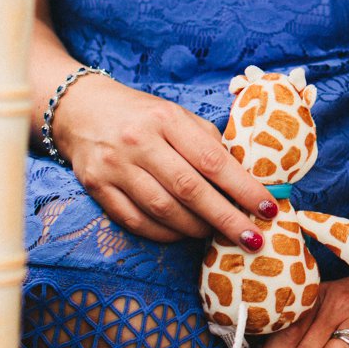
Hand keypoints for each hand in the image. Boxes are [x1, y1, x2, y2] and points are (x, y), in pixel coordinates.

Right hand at [50, 74, 273, 245]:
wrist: (80, 109)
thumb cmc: (142, 115)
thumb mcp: (177, 116)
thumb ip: (208, 143)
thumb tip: (246, 178)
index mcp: (166, 119)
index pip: (212, 160)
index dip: (243, 188)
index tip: (268, 208)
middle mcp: (139, 141)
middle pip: (189, 189)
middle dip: (226, 218)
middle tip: (253, 238)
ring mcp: (115, 166)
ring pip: (162, 209)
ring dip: (196, 228)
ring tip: (218, 234)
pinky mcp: (96, 186)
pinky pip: (135, 221)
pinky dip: (163, 233)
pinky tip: (182, 234)